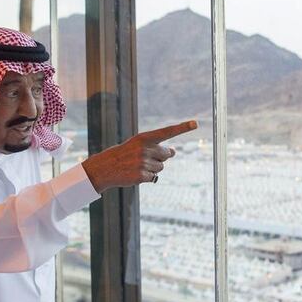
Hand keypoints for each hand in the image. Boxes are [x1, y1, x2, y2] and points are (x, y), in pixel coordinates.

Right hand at [81, 120, 197, 192]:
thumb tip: (173, 151)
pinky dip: (147, 177)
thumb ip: (157, 146)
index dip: (182, 128)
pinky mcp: (141, 175)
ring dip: (152, 168)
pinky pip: (153, 177)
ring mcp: (143, 162)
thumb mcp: (139, 145)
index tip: (195, 123)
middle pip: (166, 155)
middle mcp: (145, 148)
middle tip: (145, 158)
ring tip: (137, 166)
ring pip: (161, 167)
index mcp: (145, 137)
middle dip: (160, 157)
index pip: (167, 132)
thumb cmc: (125, 154)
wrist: (106, 167)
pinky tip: (135, 174)